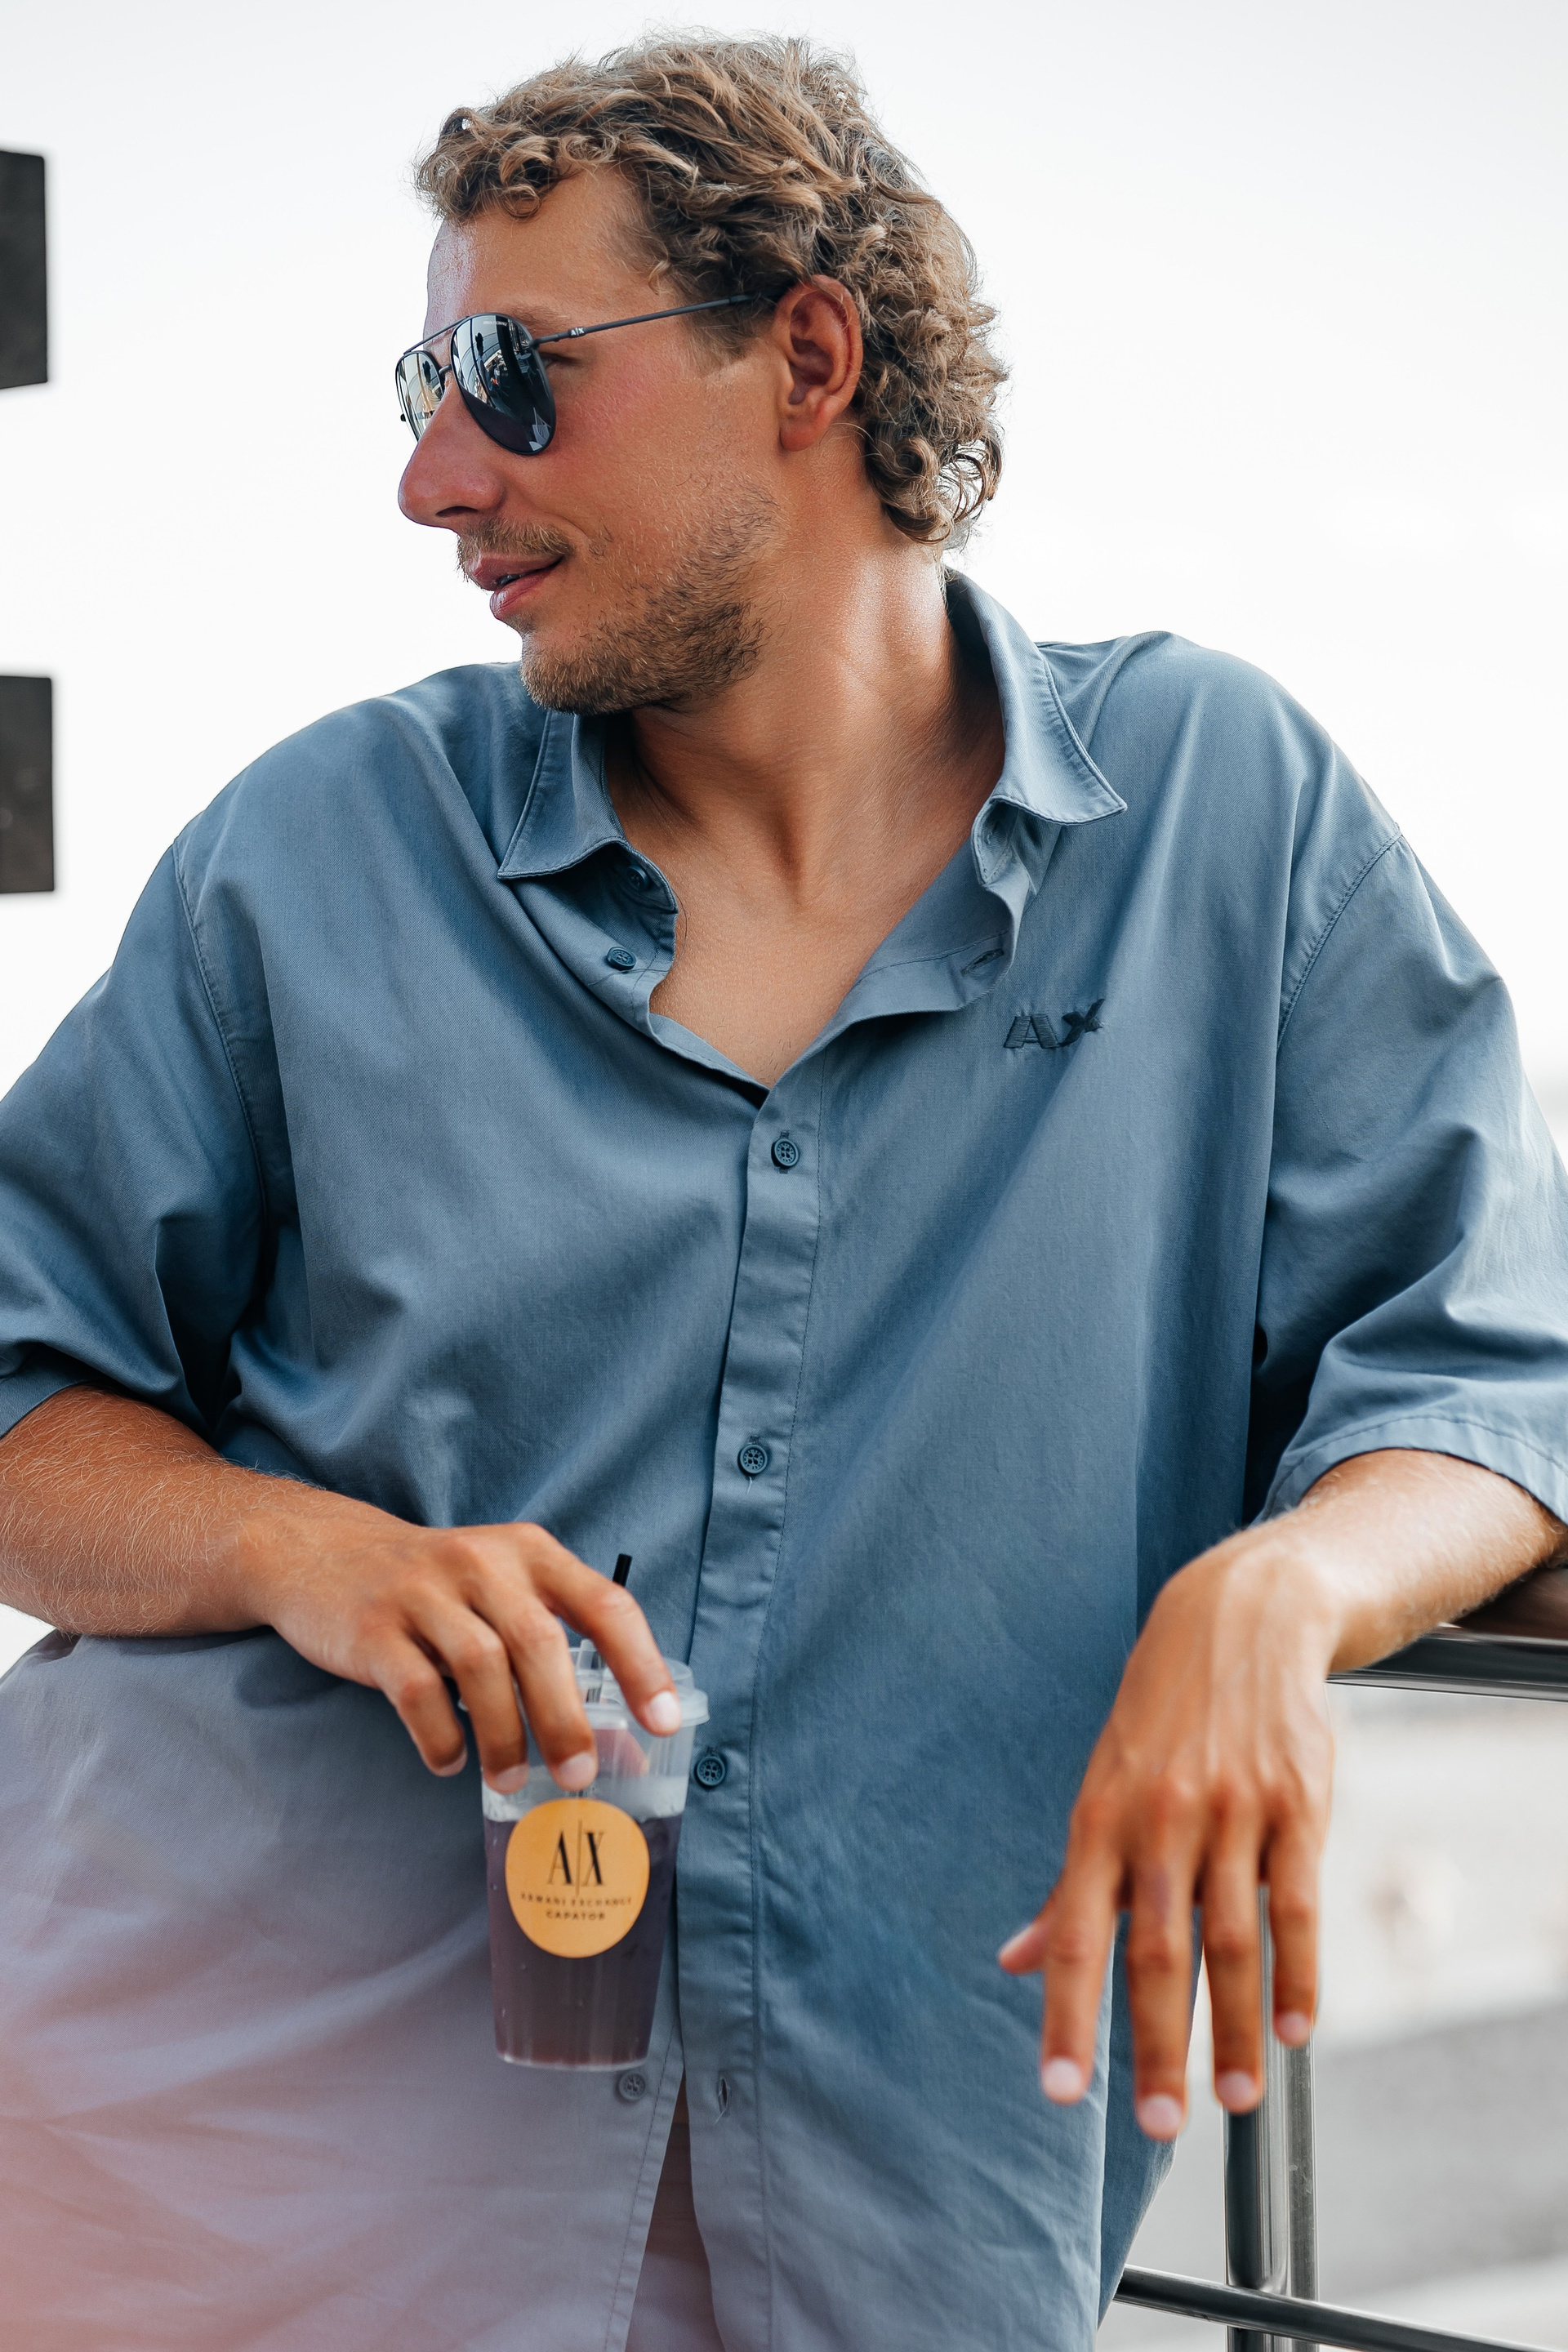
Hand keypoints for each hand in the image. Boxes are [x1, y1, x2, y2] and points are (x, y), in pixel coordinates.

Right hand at [233, 1498, 679, 1793]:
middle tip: (580, 1775)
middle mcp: (483, 1562)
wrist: (325, 1552)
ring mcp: (425, 1592)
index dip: (641, 1665)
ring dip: (504, 1736)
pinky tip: (451, 1761)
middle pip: (540, 1643)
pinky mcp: (375, 1628)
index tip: (663, 1722)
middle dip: (565, 1718)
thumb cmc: (438, 1587)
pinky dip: (441, 1737)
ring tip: (512, 1780)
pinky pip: (418, 1691)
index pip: (605, 1604)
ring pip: (481, 1668)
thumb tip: (617, 1746)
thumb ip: (552, 1650)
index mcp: (531, 1552)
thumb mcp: (500, 1590)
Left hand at [998, 1527, 1334, 2137]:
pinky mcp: (1297, 1804)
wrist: (1239, 1619)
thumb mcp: (1101, 1787)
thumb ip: (1069, 1886)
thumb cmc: (1160, 1720)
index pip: (1078, 1934)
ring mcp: (1233, 1810)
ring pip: (1231, 1938)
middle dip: (1155, 2044)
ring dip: (1233, 2028)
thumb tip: (1014, 1961)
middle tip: (1162, 2124)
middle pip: (1156, 1949)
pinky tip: (1293, 2030)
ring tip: (1234, 2100)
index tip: (1060, 2092)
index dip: (1066, 2015)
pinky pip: (1298, 1904)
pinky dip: (1297, 1973)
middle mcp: (1162, 1818)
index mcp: (1101, 1818)